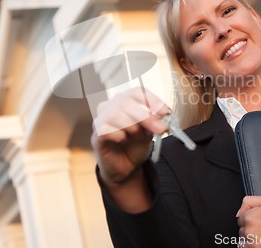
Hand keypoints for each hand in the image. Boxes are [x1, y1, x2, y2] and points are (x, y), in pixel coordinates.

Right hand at [91, 87, 168, 211]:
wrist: (126, 167)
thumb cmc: (136, 145)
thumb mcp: (149, 133)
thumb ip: (153, 123)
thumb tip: (162, 117)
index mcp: (125, 101)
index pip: (136, 92)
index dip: (151, 100)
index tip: (165, 112)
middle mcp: (110, 107)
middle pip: (125, 102)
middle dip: (145, 116)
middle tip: (159, 129)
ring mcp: (100, 121)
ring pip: (113, 114)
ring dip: (131, 124)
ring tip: (137, 134)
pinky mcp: (96, 136)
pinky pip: (104, 129)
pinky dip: (117, 134)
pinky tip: (123, 139)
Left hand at [236, 196, 260, 246]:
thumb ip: (248, 202)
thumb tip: (238, 213)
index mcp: (251, 217)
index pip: (241, 220)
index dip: (252, 218)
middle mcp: (251, 233)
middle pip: (242, 232)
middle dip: (252, 230)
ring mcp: (255, 246)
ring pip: (245, 243)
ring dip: (253, 241)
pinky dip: (258, 247)